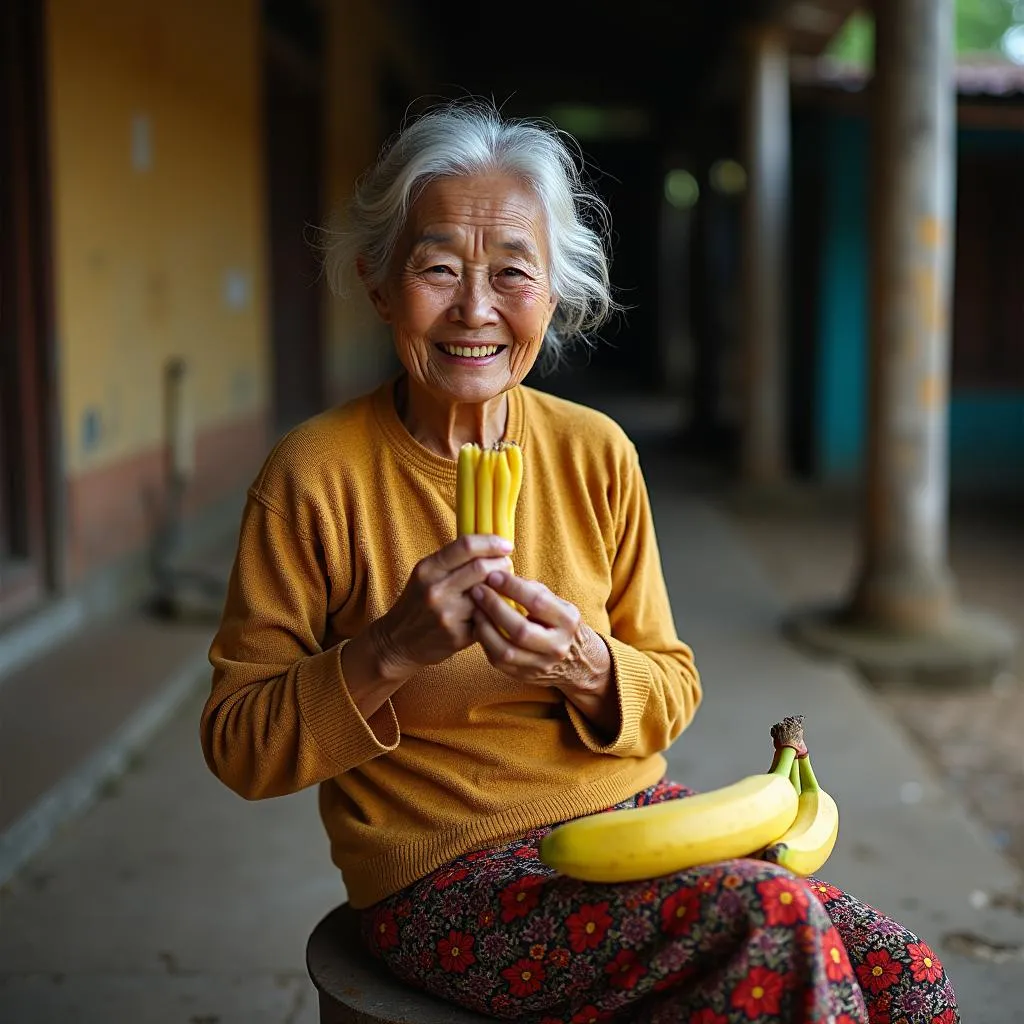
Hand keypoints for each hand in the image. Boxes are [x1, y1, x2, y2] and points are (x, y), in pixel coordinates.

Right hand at [372, 535, 514, 676]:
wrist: (398, 641)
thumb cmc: (418, 602)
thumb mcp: (426, 574)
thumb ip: (453, 560)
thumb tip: (490, 544)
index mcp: (428, 569)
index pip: (466, 546)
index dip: (491, 542)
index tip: (506, 544)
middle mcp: (436, 590)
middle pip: (482, 568)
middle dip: (502, 564)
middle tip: (507, 566)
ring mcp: (447, 614)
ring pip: (488, 593)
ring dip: (501, 589)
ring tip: (501, 587)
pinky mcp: (458, 636)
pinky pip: (487, 618)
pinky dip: (495, 611)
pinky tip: (493, 609)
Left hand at [470, 571, 592, 687]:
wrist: (578, 662)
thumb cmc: (559, 624)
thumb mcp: (558, 604)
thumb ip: (533, 591)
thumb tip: (502, 577)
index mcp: (568, 621)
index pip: (538, 602)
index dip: (513, 587)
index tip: (493, 575)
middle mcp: (557, 646)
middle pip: (520, 630)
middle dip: (494, 608)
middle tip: (477, 591)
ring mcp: (541, 665)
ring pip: (506, 651)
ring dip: (485, 628)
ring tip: (475, 610)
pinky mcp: (525, 676)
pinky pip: (499, 662)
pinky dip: (485, 643)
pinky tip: (479, 627)